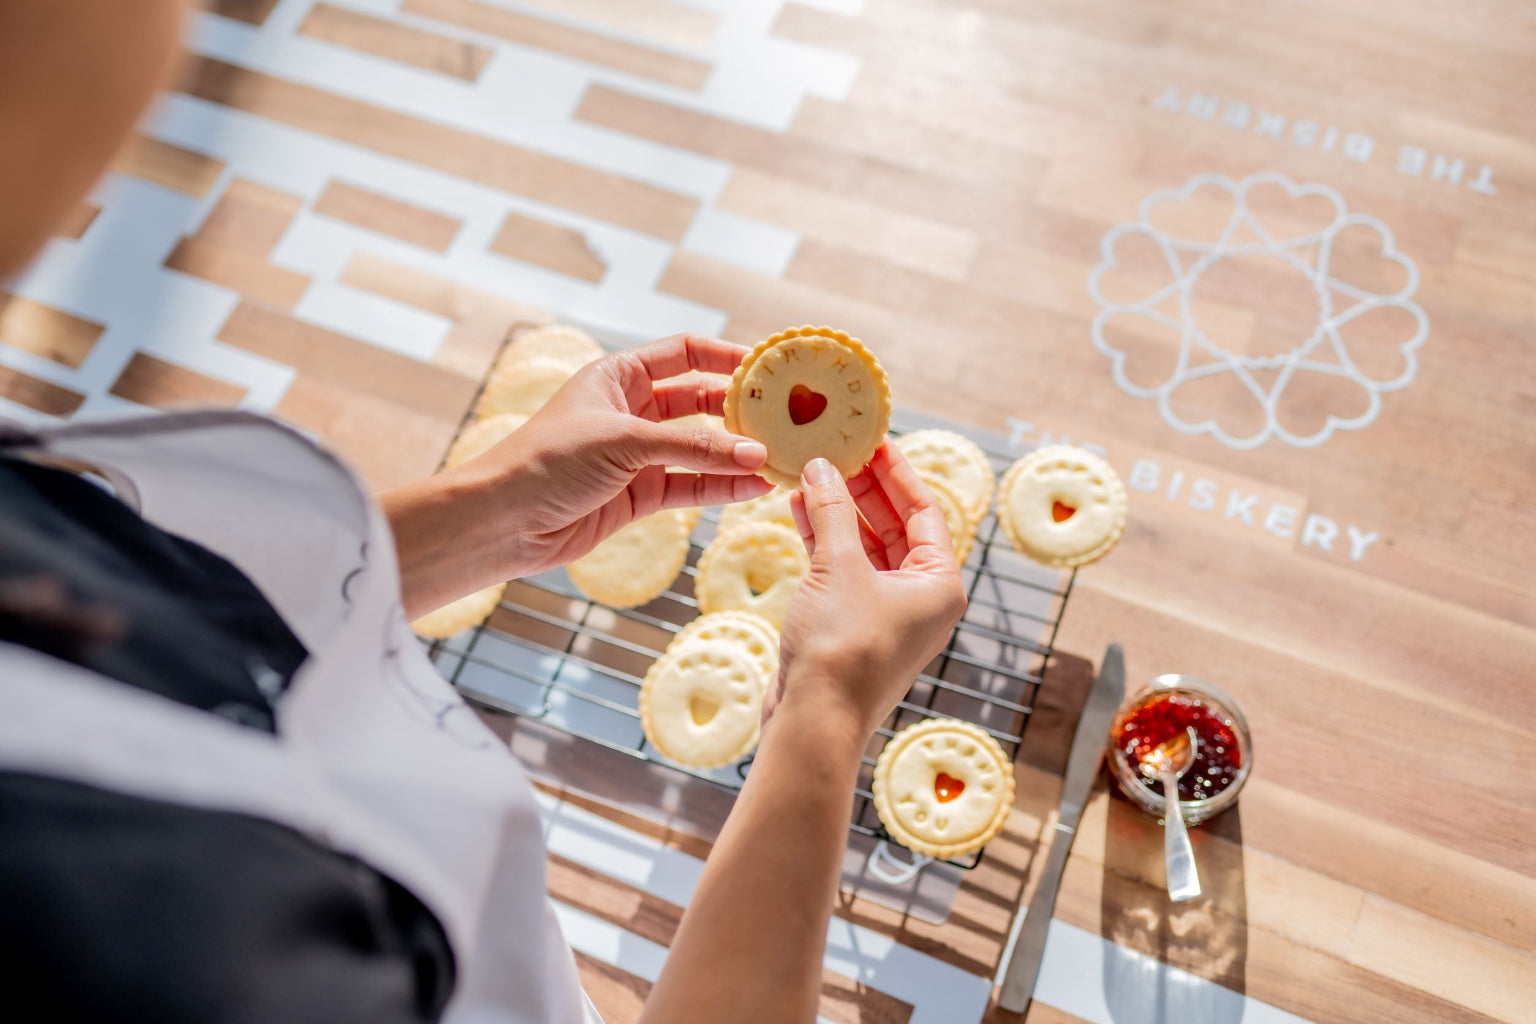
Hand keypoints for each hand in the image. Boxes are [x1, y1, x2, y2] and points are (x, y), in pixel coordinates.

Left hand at [383, 334, 771, 616]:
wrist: (501, 522)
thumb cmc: (546, 462)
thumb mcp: (623, 442)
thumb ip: (693, 447)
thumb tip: (754, 453)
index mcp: (618, 375)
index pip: (685, 353)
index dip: (726, 356)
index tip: (769, 367)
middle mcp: (631, 410)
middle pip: (700, 400)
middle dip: (739, 409)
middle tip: (786, 415)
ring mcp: (637, 455)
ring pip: (700, 448)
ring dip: (736, 453)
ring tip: (780, 456)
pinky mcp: (639, 495)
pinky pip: (691, 486)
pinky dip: (721, 487)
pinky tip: (754, 487)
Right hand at [767, 443, 966, 738]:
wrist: (814, 720)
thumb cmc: (841, 648)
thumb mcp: (838, 567)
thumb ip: (831, 511)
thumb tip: (822, 466)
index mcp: (939, 584)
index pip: (925, 511)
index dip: (896, 472)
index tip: (872, 441)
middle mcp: (920, 599)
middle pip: (895, 527)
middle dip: (863, 490)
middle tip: (837, 451)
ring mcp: (886, 614)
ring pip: (865, 549)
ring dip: (838, 513)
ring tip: (810, 474)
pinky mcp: (852, 627)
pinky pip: (843, 572)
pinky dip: (823, 543)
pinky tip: (800, 511)